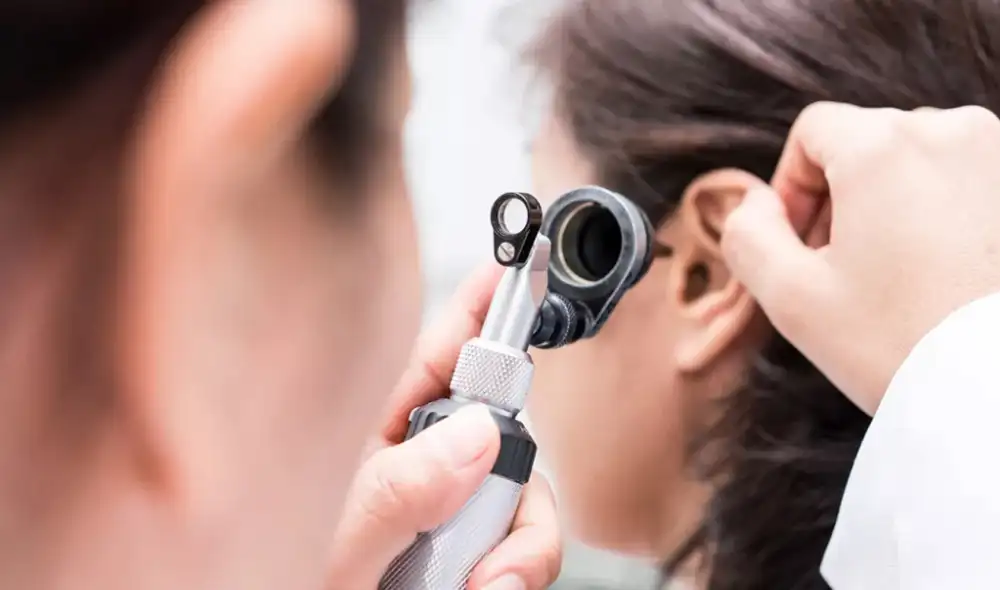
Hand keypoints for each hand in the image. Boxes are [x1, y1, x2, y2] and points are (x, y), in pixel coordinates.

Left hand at [327, 265, 561, 589]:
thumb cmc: (290, 577)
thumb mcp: (339, 535)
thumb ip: (402, 488)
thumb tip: (476, 435)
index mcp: (377, 434)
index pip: (439, 352)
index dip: (481, 304)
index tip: (516, 265)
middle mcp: (424, 463)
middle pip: (505, 426)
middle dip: (514, 471)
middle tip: (486, 515)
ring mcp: (454, 508)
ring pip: (525, 493)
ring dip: (519, 542)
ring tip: (480, 581)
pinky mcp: (478, 550)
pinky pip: (529, 543)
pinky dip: (520, 571)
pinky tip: (483, 587)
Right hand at [721, 102, 999, 414]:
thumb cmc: (899, 344)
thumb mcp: (790, 298)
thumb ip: (747, 236)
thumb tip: (755, 204)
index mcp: (882, 147)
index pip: (812, 130)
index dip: (789, 187)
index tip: (798, 246)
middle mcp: (949, 131)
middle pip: (865, 142)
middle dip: (839, 198)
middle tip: (838, 270)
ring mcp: (999, 157)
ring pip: (916, 160)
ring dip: (889, 204)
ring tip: (890, 274)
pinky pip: (964, 180)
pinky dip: (939, 212)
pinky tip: (936, 273)